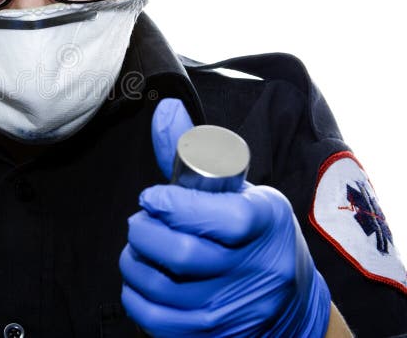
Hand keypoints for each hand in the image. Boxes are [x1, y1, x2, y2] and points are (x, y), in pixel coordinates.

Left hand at [119, 98, 330, 336]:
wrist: (290, 302)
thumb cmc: (254, 235)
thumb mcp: (239, 191)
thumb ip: (194, 157)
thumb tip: (164, 108)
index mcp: (266, 222)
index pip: (224, 218)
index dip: (176, 206)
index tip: (152, 197)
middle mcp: (256, 269)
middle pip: (181, 254)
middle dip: (143, 232)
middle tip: (140, 221)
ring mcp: (235, 309)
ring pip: (159, 286)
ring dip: (133, 260)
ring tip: (139, 246)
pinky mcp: (212, 335)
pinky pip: (154, 318)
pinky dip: (134, 293)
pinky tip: (140, 277)